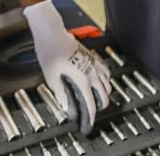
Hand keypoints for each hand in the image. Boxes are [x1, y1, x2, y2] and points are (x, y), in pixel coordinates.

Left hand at [24, 0, 110, 133]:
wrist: (52, 33)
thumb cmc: (50, 52)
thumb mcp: (52, 78)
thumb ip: (62, 95)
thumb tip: (67, 107)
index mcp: (82, 80)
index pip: (91, 105)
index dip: (90, 119)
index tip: (87, 126)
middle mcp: (92, 73)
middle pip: (104, 96)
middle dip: (99, 108)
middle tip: (91, 114)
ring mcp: (94, 64)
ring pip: (108, 84)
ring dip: (104, 94)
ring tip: (96, 100)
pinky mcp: (92, 57)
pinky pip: (106, 71)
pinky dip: (106, 80)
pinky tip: (100, 81)